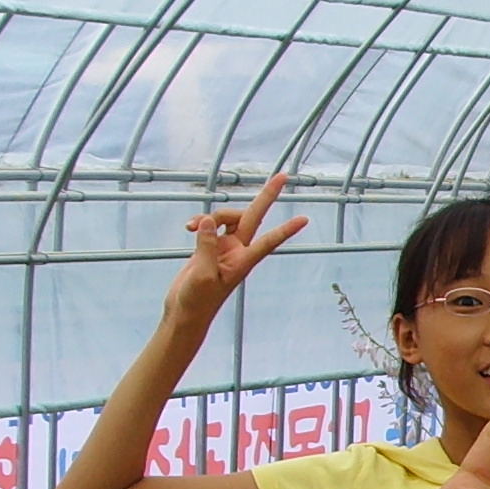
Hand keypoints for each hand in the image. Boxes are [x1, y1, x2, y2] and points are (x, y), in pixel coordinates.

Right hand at [164, 173, 305, 327]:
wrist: (184, 313)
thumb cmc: (197, 301)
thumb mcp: (203, 275)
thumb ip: (207, 245)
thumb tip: (208, 219)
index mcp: (243, 261)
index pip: (269, 241)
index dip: (286, 230)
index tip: (305, 219)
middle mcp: (238, 251)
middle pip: (253, 217)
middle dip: (267, 197)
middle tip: (283, 175)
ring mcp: (225, 247)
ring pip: (226, 217)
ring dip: (212, 215)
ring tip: (190, 227)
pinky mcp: (210, 247)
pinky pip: (209, 224)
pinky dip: (200, 222)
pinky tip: (188, 227)